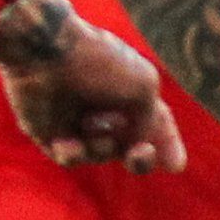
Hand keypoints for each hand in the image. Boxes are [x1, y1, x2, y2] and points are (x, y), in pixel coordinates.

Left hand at [0, 17, 186, 173]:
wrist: (44, 52)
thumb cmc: (98, 64)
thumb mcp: (142, 86)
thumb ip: (151, 120)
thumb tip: (137, 145)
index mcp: (129, 88)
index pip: (155, 121)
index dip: (167, 143)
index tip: (176, 166)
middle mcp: (103, 106)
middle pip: (129, 146)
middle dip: (140, 158)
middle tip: (140, 154)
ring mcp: (75, 120)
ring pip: (101, 154)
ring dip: (102, 145)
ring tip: (90, 121)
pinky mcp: (47, 131)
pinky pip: (69, 157)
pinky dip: (73, 152)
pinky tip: (67, 141)